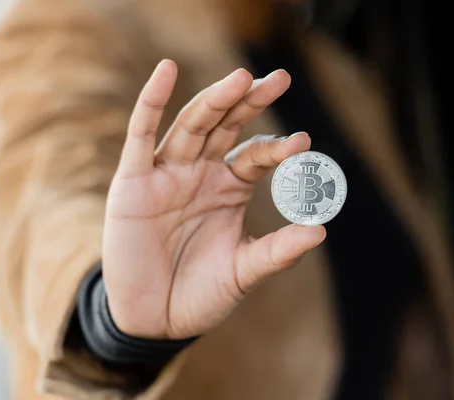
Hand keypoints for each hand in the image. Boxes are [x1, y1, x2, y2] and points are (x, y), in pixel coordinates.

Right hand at [103, 60, 325, 338]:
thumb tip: (320, 230)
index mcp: (230, 188)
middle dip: (251, 101)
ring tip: (241, 78)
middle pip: (227, 126)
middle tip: (279, 78)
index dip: (278, 148)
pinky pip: (141, 135)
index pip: (257, 156)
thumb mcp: (244, 271)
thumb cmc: (200, 293)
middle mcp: (201, 174)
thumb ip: (278, 252)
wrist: (154, 320)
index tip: (303, 143)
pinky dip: (151, 101)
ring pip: (192, 125)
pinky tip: (166, 70)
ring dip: (215, 100)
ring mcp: (167, 174)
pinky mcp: (133, 182)